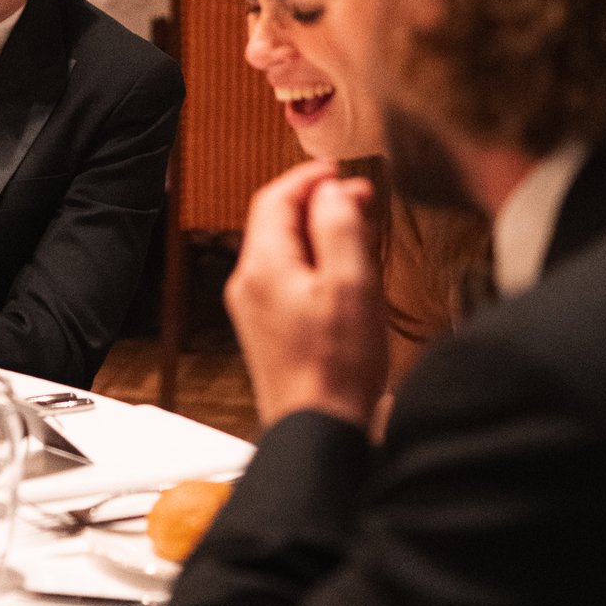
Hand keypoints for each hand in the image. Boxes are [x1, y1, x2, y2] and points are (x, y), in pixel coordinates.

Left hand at [224, 162, 387, 432]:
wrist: (317, 432)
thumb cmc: (336, 368)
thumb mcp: (351, 284)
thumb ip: (340, 227)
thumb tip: (334, 190)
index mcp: (263, 265)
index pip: (275, 197)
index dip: (310, 177)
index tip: (343, 172)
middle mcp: (248, 284)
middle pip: (275, 222)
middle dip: (316, 203)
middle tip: (358, 199)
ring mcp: (254, 310)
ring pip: (282, 250)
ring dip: (316, 232)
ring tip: (356, 232)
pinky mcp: (267, 332)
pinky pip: (285, 279)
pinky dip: (312, 262)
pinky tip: (342, 275)